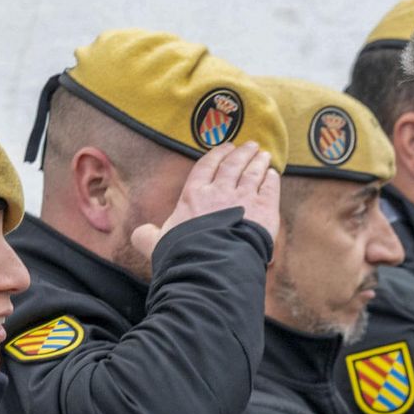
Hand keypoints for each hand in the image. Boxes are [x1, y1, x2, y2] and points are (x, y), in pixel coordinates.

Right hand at [130, 141, 279, 259]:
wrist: (211, 267)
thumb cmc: (183, 256)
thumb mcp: (157, 245)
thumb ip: (148, 236)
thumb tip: (139, 234)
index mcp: (193, 195)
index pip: (206, 167)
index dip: (217, 155)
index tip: (225, 147)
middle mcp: (220, 192)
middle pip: (233, 165)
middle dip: (242, 153)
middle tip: (250, 146)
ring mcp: (244, 199)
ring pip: (253, 174)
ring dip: (259, 163)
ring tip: (264, 155)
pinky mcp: (265, 211)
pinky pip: (270, 190)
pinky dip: (272, 181)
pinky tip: (274, 175)